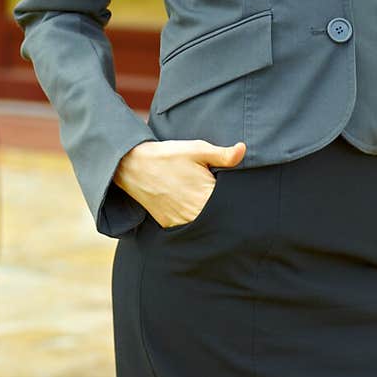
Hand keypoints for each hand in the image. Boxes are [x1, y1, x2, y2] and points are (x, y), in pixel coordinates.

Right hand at [114, 138, 246, 227]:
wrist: (134, 166)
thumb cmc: (168, 156)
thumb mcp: (197, 150)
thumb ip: (223, 155)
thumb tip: (243, 150)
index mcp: (206, 196)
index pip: (231, 205)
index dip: (236, 200)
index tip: (236, 194)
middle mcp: (195, 214)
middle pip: (219, 217)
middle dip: (223, 209)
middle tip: (222, 198)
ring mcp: (181, 222)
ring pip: (203, 224)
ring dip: (207, 216)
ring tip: (205, 202)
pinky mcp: (169, 224)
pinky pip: (187, 226)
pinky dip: (192, 219)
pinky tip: (190, 206)